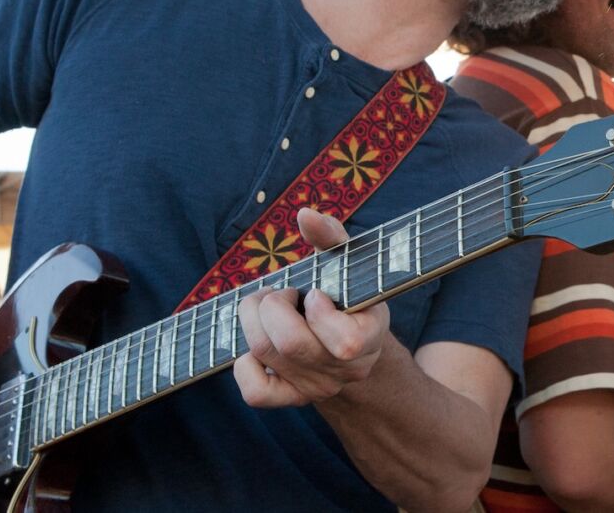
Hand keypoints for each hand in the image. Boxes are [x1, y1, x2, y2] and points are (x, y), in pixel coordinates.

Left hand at [233, 208, 389, 406]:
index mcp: (370, 338)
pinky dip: (244, 364)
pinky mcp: (291, 398)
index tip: (315, 293)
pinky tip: (255, 348)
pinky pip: (256, 392)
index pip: (346, 343)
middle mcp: (346, 371)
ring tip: (266, 306)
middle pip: (290, 343)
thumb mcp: (346, 264)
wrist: (349, 341)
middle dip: (272, 305)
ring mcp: (318, 389)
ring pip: (265, 354)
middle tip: (279, 292)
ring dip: (253, 319)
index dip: (321, 313)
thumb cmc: (345, 292)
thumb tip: (305, 214)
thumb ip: (331, 237)